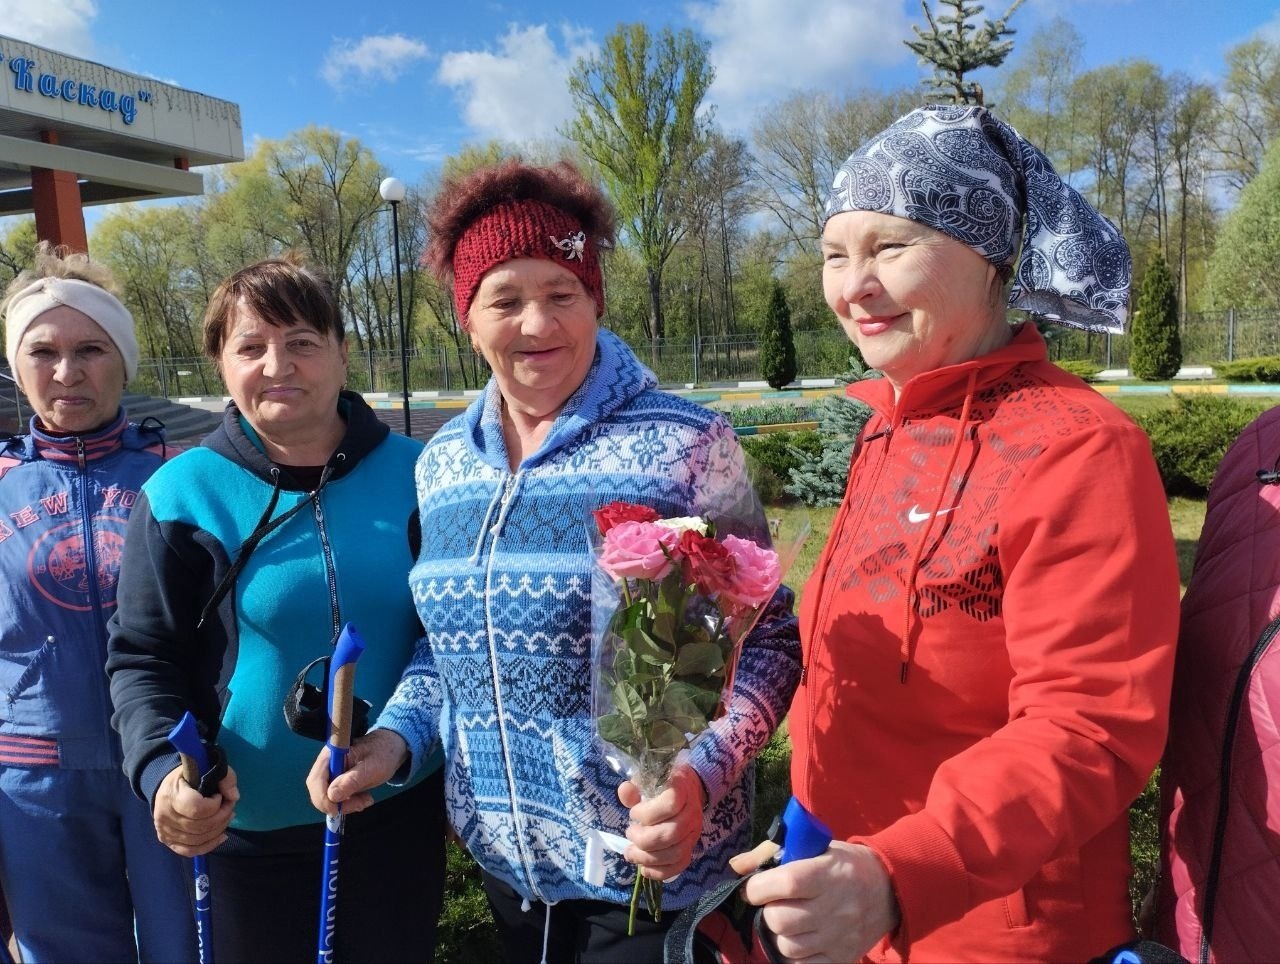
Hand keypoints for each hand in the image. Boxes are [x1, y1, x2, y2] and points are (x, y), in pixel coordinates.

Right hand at [153, 764, 237, 857]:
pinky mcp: (167, 841)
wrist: (168, 786)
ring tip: (227, 817)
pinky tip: (221, 836)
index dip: (214, 805)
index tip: (219, 795)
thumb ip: (225, 777)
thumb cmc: (189, 776)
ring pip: (197, 840)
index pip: (197, 808)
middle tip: (230, 807)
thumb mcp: (207, 767)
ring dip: (219, 830)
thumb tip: (235, 797)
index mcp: (172, 794)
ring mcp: (164, 831)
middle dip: (222, 817)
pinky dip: (209, 845)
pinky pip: (190, 851)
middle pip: (200, 826)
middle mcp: (164, 815)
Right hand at [306, 728, 408, 815]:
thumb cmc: (384, 753)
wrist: (393, 749)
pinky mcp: (338, 781)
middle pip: (318, 791)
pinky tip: (363, 799)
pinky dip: (348, 803)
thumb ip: (353, 780)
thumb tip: (332, 795)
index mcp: (333, 753)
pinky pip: (336, 798)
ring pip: (327, 797)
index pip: (316, 779)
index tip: (337, 809)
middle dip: (335, 804)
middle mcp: (328, 763)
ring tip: (366, 800)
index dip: (322, 798)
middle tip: (359, 804)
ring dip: (345, 805)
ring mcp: (332, 772)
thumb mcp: (373, 767)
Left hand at [618, 765, 704, 880]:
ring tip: (630, 853)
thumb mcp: (648, 781)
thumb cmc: (663, 786)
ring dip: (648, 858)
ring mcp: (693, 833)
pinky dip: (659, 872)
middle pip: (671, 834)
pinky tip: (643, 868)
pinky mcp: (691, 849)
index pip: (671, 804)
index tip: (633, 813)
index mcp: (682, 790)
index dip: (647, 813)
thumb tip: (624, 792)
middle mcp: (692, 813)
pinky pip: (679, 866)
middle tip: (629, 833)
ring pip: (675, 853)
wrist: (689, 791)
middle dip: (643, 839)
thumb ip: (634, 788)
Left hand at [742, 841, 898, 962]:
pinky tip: (800, 938)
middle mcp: (834, 907)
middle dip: (768, 911)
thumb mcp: (813, 847)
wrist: (888, 889)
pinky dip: (794, 954)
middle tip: (774, 904)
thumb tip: (736, 867)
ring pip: (788, 946)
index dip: (759, 887)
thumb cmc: (841, 864)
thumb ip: (771, 854)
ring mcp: (839, 936)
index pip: (785, 884)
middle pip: (781, 920)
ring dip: (779, 934)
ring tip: (788, 920)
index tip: (755, 887)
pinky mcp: (842, 957)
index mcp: (827, 873)